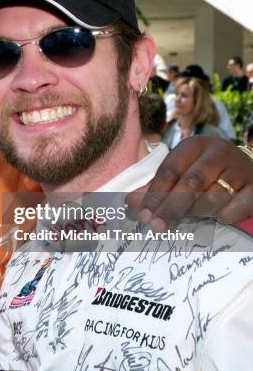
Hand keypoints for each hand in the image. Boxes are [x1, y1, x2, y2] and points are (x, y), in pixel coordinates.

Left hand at [126, 136, 252, 230]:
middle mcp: (219, 153)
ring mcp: (240, 169)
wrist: (247, 170)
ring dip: (196, 212)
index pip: (169, 170)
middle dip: (170, 207)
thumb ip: (155, 188)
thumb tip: (129, 202)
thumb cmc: (203, 173)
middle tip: (157, 225)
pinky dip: (222, 216)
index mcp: (194, 145)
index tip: (144, 214)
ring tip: (188, 216)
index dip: (154, 194)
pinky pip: (235, 208)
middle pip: (190, 183)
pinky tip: (217, 216)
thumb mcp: (179, 173)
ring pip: (213, 197)